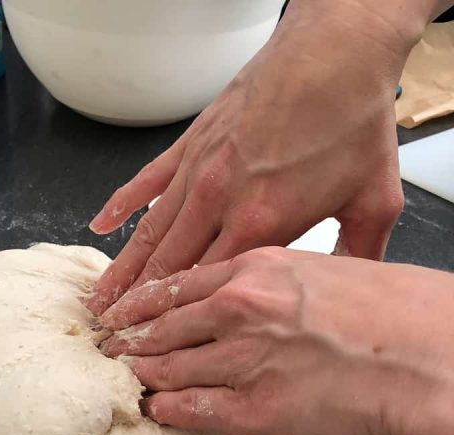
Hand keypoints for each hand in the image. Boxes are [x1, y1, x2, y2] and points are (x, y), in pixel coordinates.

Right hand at [86, 0, 421, 315]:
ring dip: (122, 270)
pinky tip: (99, 224)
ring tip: (98, 298)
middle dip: (135, 307)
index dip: (176, 321)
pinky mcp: (189, 145)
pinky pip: (145, 182)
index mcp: (259, 224)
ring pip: (148, 233)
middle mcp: (217, 202)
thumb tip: (352, 288)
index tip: (154, 345)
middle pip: (166, 268)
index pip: (206, 287)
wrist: (335, 51)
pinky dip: (121, 206)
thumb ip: (360, 252)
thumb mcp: (373, 198)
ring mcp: (197, 172)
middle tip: (111, 334)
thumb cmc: (351, 121)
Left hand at [99, 247, 453, 434]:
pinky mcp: (252, 410)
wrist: (437, 361)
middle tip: (105, 350)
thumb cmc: (400, 315)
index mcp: (258, 268)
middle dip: (125, 339)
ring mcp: (242, 359)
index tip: (119, 313)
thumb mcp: (331, 270)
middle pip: (158, 325)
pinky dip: (164, 409)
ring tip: (121, 380)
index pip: (175, 285)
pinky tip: (154, 410)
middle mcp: (239, 309)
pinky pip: (187, 409)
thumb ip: (281, 282)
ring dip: (139, 375)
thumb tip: (253, 298)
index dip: (138, 302)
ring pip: (165, 367)